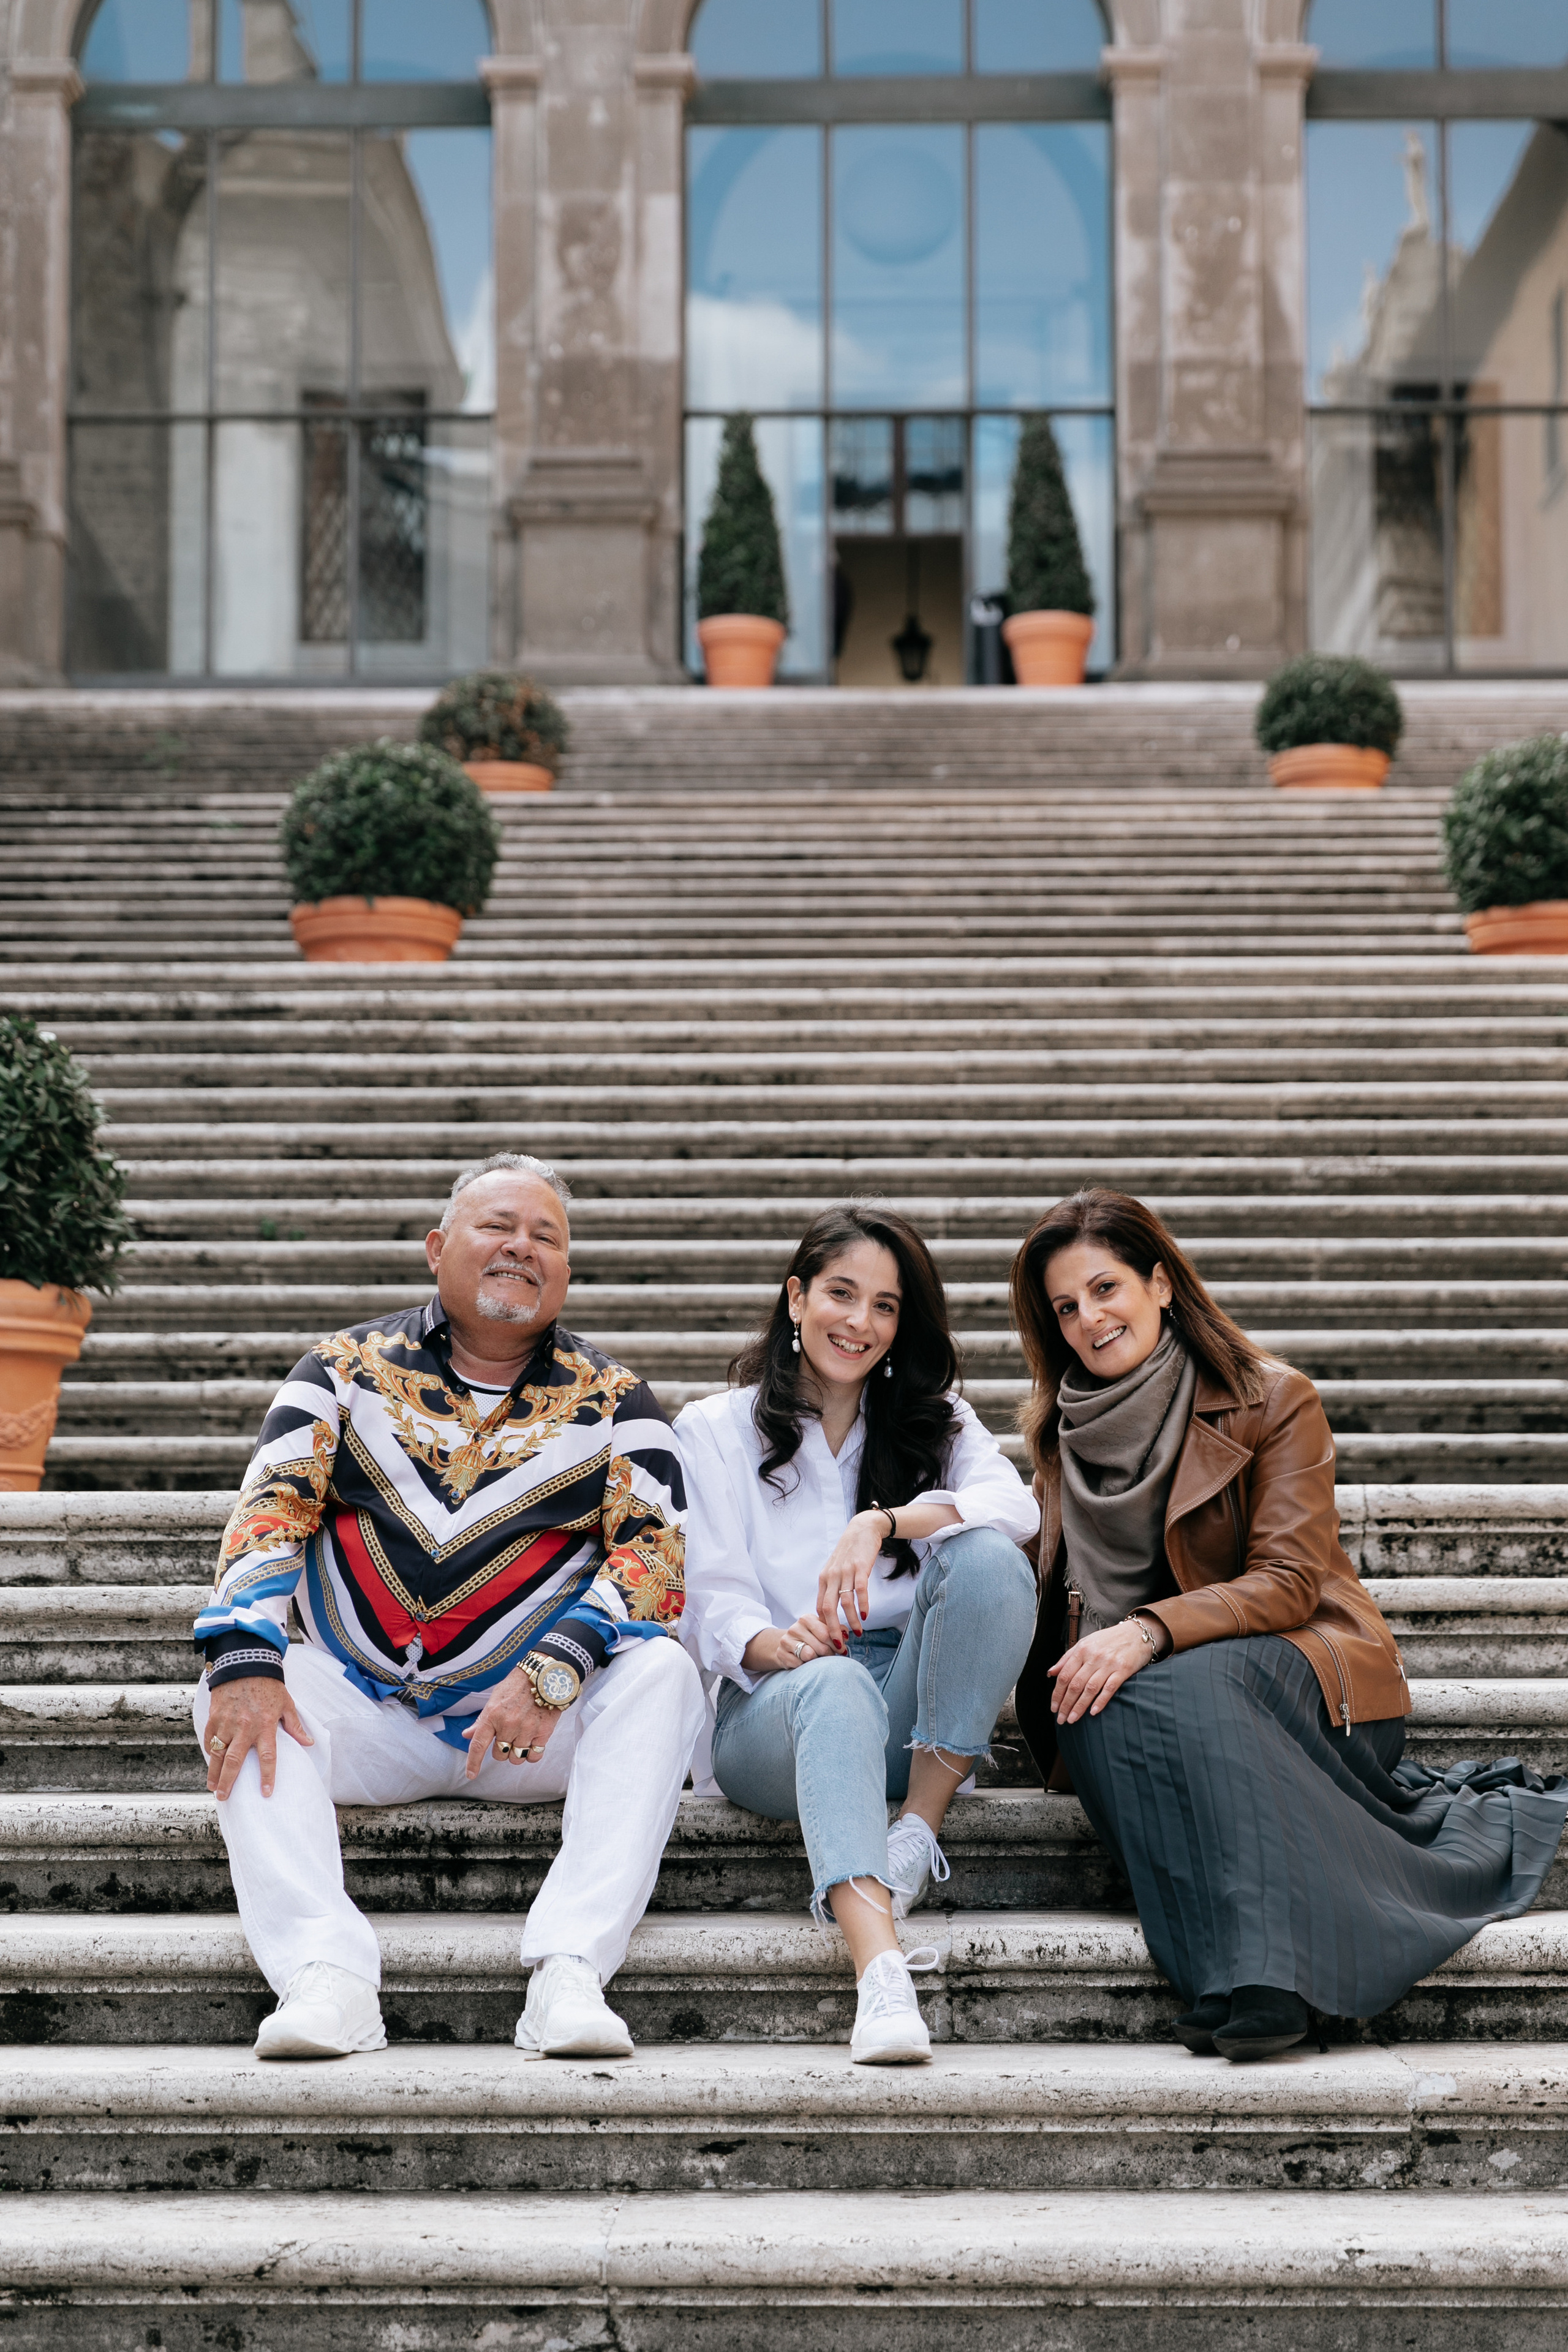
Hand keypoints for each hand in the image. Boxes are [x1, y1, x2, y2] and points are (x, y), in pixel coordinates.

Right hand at [204, 1674, 313, 1799]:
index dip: (267, 1777)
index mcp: (265, 1725)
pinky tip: (210, 1762)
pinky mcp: (214, 1716)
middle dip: (229, 1782)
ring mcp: (227, 1722)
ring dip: (214, 1772)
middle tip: (224, 1798)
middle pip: (235, 1761)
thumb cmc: (268, 1685)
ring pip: (217, 1753)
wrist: (245, 1663)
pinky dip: (209, 1751)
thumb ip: (295, 1726)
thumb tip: (309, 1742)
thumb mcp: (286, 1703)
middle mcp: (245, 1727)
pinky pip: (209, 1738)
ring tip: (213, 1788)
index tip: (265, 1793)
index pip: (268, 1757)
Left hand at [461, 1665, 566, 1779]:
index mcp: (492, 1715)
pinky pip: (534, 1756)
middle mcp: (508, 1724)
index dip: (473, 1762)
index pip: (479, 1744)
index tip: (471, 1774)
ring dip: (517, 1753)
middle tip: (509, 1736)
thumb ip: (482, 1720)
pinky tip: (532, 1743)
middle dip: (502, 1750)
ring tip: (522, 1738)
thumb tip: (468, 1735)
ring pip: (516, 1758)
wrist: (545, 1675)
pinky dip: (532, 1754)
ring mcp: (526, 1729)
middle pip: (499, 1754)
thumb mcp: (495, 1698)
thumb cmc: (518, 1684)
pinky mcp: (543, 1732)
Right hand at [741, 1613, 840, 1674]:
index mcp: (806, 1618)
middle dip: (829, 1654)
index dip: (837, 1644)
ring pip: (809, 1655)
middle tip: (830, 1656)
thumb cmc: (810, 1638)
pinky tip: (805, 1662)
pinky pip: (799, 1664)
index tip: (842, 1649)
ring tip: (817, 1658)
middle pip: (820, 1646)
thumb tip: (846, 1635)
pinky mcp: (781, 1654)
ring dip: (817, 1660)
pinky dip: (804, 1666)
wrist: (787, 1646)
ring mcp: (786, 1641)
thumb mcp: (822, 1630)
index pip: (827, 1633)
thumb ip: (837, 1630)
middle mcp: (795, 1628)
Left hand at [815, 1511, 889, 1636]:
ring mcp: (845, 1572)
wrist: (862, 1530)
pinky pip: (860, 1591)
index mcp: (824, 1579)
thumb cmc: (849, 1553)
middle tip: (839, 1644)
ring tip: (858, 1632)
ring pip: (845, 1602)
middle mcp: (832, 1576)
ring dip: (851, 1621)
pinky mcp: (860, 1568)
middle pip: (828, 1609)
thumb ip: (831, 1588)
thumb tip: (828, 1612)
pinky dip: (863, 1605)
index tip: (831, 1638)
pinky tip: (865, 1616)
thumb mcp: (835, 1570)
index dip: (824, 1625)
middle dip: (833, 1629)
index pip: (819, 1607)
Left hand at [1048, 1618, 1165, 1724]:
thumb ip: (1067, 1658)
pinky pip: (1109, 1688)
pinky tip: (1093, 1712)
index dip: (1057, 1693)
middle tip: (1061, 1719)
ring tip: (1072, 1719)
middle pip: (1075, 1684)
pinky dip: (1100, 1701)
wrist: (1137, 1633)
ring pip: (1090, 1689)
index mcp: (1082, 1650)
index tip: (1053, 1707)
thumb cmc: (1109, 1639)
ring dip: (1079, 1706)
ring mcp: (1109, 1663)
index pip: (1065, 1675)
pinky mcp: (1123, 1670)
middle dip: (1066, 1704)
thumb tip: (1051, 1673)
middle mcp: (1093, 1657)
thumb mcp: (1085, 1643)